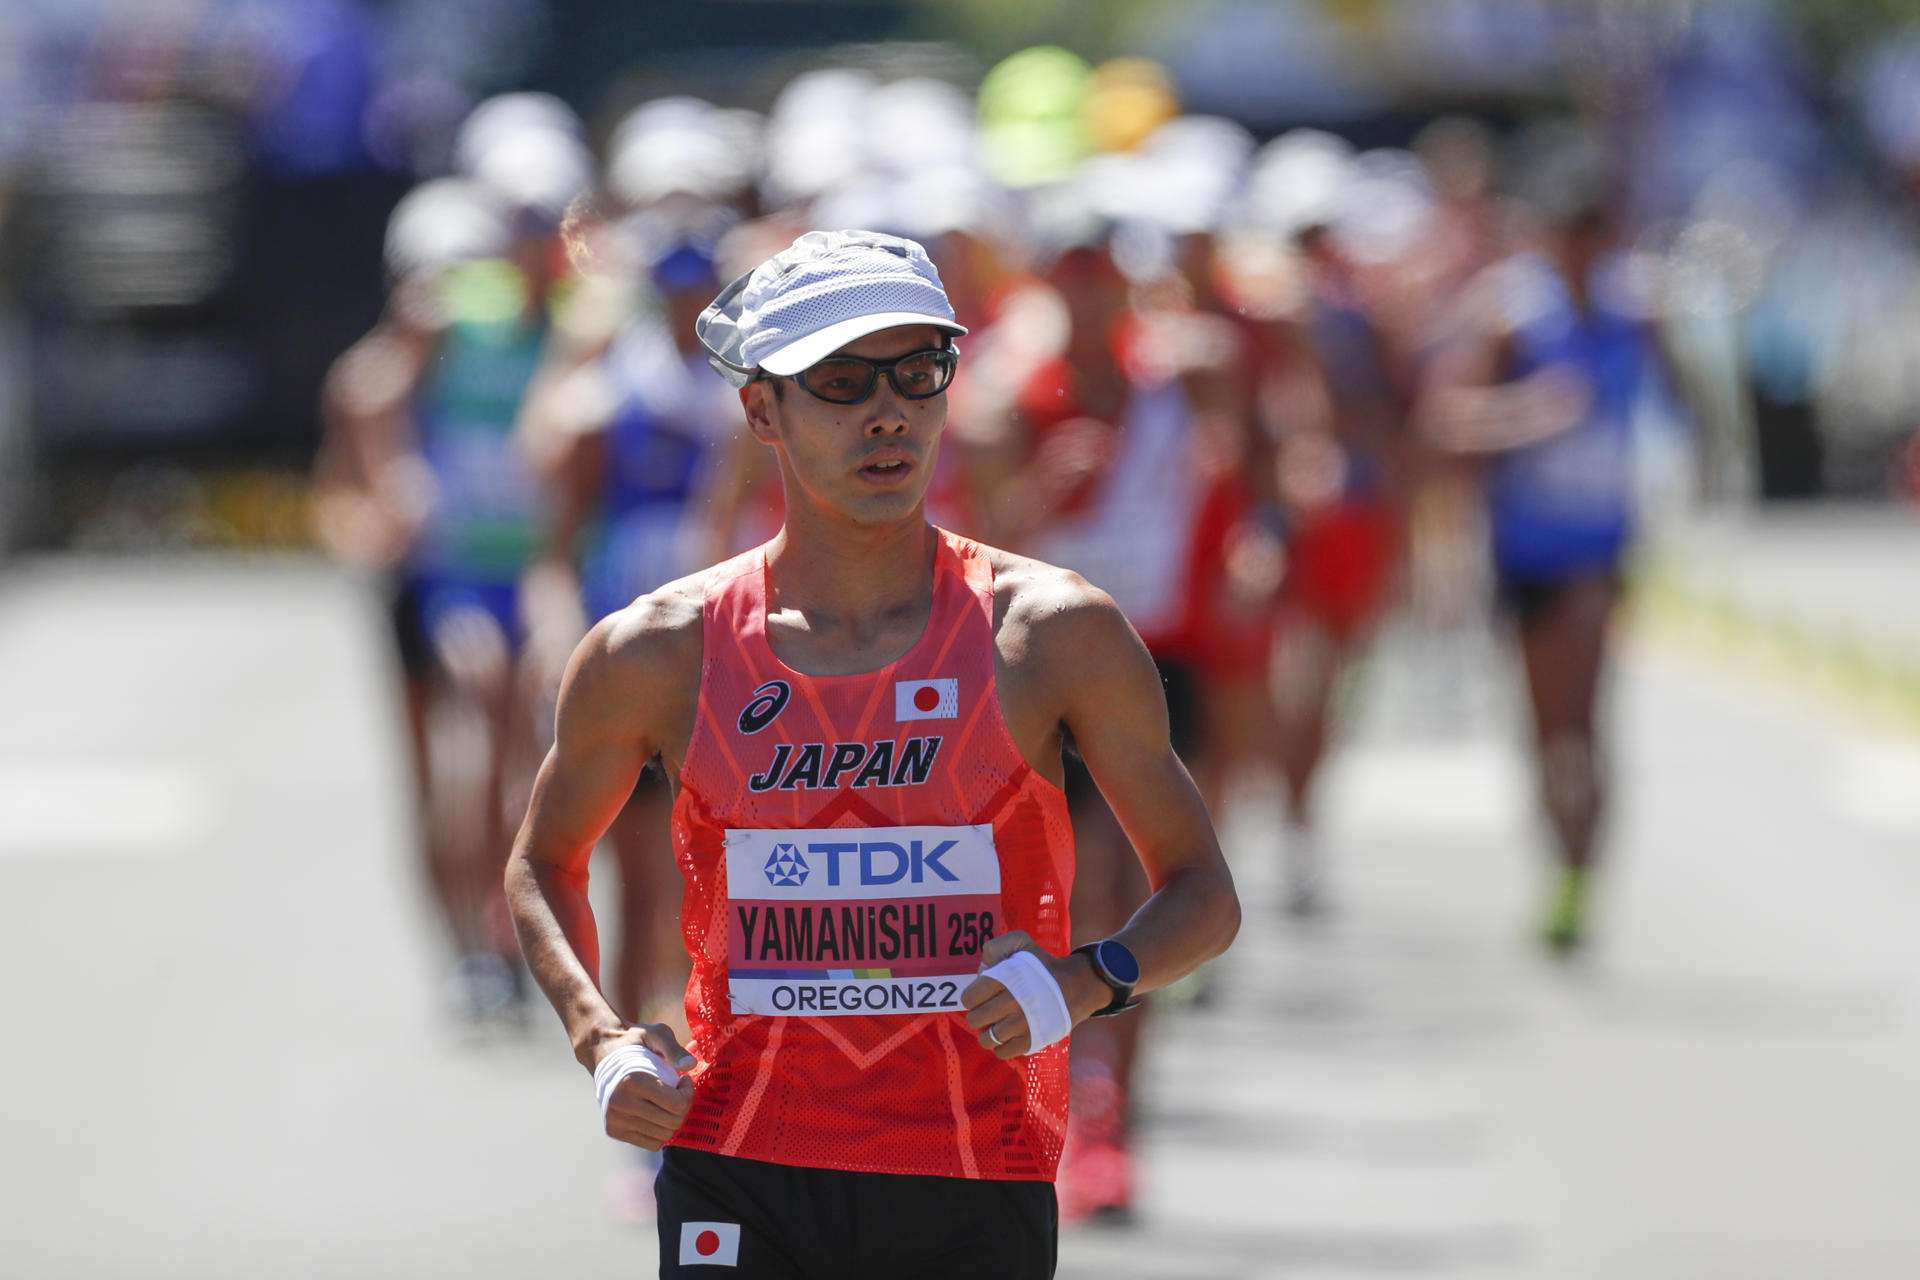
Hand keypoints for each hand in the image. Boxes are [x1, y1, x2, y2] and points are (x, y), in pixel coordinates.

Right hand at [595, 1023, 697, 1150]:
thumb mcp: (657, 1034)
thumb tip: (691, 1066)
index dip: (688, 1093)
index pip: (677, 1104)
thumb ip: (674, 1049)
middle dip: (683, 1106)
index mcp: (632, 1081)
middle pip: (672, 1122)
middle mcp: (620, 1103)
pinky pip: (650, 1143)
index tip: (684, 1080)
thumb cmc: (636, 1042)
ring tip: (667, 1101)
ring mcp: (615, 1120)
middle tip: (678, 1091)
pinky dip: (660, 1131)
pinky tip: (657, 1112)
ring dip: (672, 1119)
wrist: (603, 1052)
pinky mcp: (613, 1130)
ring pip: (663, 1135)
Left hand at [959, 931, 1104, 1059]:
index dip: (972, 997)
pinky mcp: (1031, 1041)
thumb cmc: (1043, 966)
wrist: (1076, 986)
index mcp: (1005, 979)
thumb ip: (995, 948)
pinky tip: (1008, 1036)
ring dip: (988, 1033)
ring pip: (987, 1039)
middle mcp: (1012, 1003)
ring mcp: (1022, 1025)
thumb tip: (981, 970)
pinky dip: (1000, 1047)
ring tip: (997, 1025)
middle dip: (978, 1014)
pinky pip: (1002, 1052)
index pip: (969, 998)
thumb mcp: (1021, 943)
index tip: (982, 996)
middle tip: (989, 1010)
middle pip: (975, 1019)